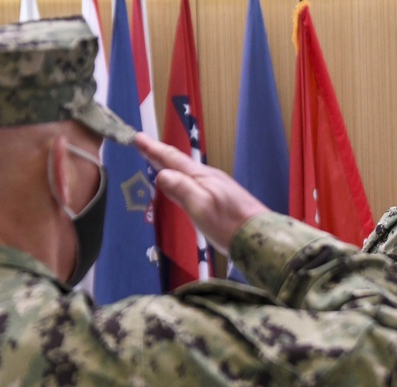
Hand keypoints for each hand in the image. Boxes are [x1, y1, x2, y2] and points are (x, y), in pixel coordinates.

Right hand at [133, 132, 267, 254]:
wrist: (259, 238)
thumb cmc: (228, 224)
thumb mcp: (201, 206)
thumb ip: (181, 189)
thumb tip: (161, 174)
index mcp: (201, 177)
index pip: (173, 159)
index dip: (154, 149)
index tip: (137, 137)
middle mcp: (209, 178)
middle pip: (179, 163)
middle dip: (159, 155)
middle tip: (142, 145)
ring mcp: (216, 188)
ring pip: (187, 173)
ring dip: (170, 166)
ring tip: (156, 162)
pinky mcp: (221, 199)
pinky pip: (194, 183)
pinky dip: (181, 179)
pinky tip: (180, 186)